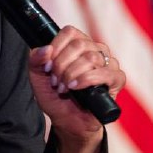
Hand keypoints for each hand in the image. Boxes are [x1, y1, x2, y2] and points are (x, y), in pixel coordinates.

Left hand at [27, 26, 124, 144]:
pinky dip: (87, 80)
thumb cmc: (55, 96)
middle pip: (79, 45)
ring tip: (64, 88)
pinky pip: (106, 73)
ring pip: (91, 57)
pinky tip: (76, 88)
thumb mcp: (37, 76)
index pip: (70, 32)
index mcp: (78, 44)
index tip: (47, 66)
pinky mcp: (117, 80)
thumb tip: (46, 49)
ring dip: (72, 74)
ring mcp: (108, 63)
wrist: (66, 120)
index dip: (56, 48)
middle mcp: (95, 49)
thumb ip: (35, 60)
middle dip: (62, 65)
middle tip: (56, 81)